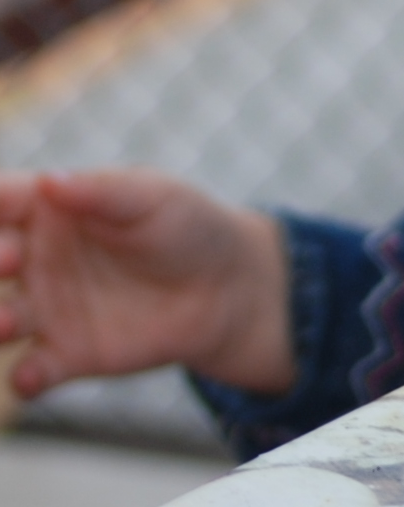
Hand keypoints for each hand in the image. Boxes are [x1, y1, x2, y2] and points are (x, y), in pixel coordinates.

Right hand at [0, 169, 295, 398]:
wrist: (225, 287)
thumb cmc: (186, 226)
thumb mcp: (153, 197)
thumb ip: (104, 192)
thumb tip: (52, 181)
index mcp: (48, 211)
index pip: (1, 203)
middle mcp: (33, 261)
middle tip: (10, 260)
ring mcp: (45, 309)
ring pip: (0, 320)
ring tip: (7, 322)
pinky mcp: (66, 354)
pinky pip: (32, 372)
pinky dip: (26, 378)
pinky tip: (30, 378)